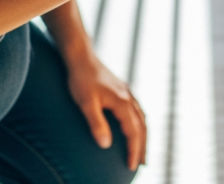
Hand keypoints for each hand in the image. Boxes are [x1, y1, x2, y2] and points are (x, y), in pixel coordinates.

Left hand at [67, 55, 147, 169]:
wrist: (80, 57)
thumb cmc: (80, 80)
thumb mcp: (86, 104)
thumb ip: (96, 124)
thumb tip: (106, 145)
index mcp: (123, 102)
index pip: (133, 132)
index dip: (133, 150)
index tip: (131, 166)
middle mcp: (129, 98)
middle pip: (142, 127)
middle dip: (142, 147)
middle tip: (142, 164)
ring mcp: (127, 93)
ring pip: (141, 118)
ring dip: (143, 136)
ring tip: (141, 151)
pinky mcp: (122, 90)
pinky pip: (137, 110)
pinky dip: (139, 123)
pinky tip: (134, 127)